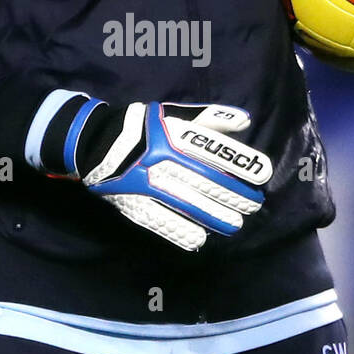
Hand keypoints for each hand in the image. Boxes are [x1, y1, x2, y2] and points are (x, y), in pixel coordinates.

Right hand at [26, 92, 272, 250]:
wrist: (91, 141)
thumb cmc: (141, 127)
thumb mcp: (173, 114)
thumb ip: (209, 118)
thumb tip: (245, 121)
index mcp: (173, 134)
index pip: (213, 150)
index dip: (240, 163)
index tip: (262, 175)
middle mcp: (161, 158)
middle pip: (204, 179)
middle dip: (233, 194)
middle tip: (254, 205)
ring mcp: (145, 182)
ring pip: (185, 202)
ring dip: (213, 215)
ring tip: (235, 225)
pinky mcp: (131, 201)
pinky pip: (157, 219)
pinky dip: (179, 231)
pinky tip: (199, 240)